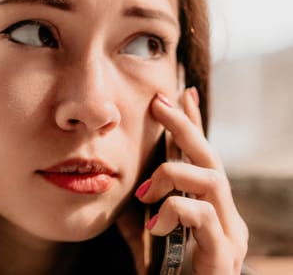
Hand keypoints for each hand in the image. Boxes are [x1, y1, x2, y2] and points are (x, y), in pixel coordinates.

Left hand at [135, 88, 248, 274]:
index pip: (201, 156)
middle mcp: (224, 215)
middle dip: (184, 126)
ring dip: (172, 174)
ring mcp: (228, 234)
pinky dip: (173, 211)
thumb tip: (123, 180)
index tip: (181, 93)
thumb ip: (139, 207)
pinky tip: (154, 224)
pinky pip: (201, 215)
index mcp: (207, 207)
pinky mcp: (222, 254)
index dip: (193, 123)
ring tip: (144, 191)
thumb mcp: (145, 233)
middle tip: (160, 103)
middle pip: (209, 157)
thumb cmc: (166, 274)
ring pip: (211, 179)